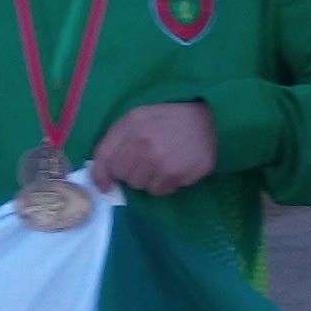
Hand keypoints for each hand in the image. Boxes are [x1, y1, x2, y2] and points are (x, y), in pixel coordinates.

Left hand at [87, 99, 216, 196]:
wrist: (210, 122)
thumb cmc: (170, 121)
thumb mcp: (140, 118)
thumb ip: (118, 140)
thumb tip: (102, 178)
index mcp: (131, 123)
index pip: (104, 156)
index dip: (100, 174)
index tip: (103, 185)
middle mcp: (142, 141)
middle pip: (122, 174)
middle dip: (130, 172)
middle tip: (146, 161)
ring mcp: (159, 159)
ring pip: (139, 186)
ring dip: (148, 179)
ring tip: (162, 164)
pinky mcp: (175, 174)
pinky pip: (158, 191)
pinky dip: (164, 185)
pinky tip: (174, 169)